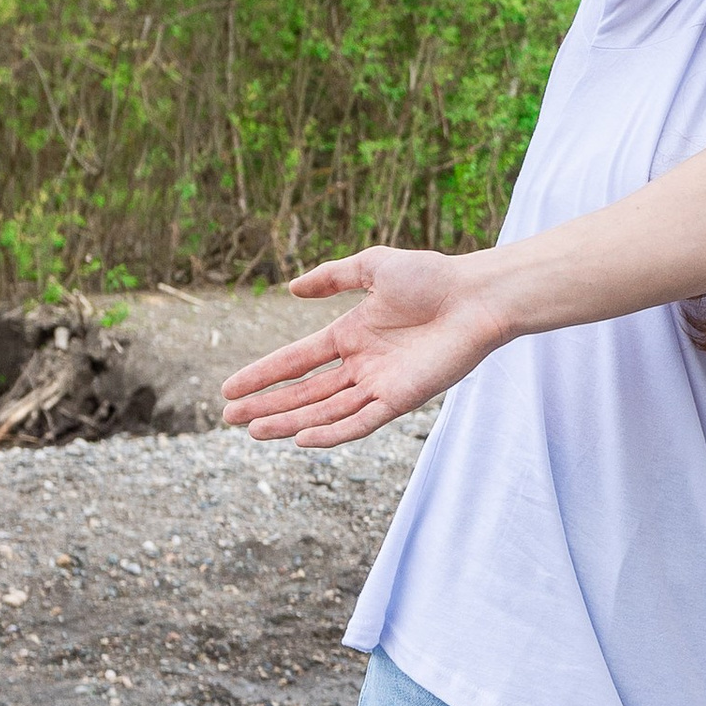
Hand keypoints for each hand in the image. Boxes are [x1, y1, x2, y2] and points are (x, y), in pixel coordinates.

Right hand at [220, 249, 510, 446]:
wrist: (476, 296)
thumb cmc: (433, 277)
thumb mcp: (373, 267)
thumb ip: (332, 278)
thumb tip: (291, 288)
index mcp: (351, 335)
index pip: (296, 361)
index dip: (263, 374)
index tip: (229, 388)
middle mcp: (361, 364)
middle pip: (304, 392)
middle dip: (267, 406)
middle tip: (230, 419)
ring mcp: (380, 384)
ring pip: (326, 410)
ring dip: (290, 421)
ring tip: (254, 432)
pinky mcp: (402, 398)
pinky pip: (361, 422)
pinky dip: (333, 432)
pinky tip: (303, 439)